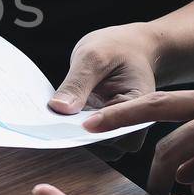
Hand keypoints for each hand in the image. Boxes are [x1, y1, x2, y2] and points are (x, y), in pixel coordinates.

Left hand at [47, 24, 162, 159]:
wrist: (128, 48)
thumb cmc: (117, 48)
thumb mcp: (95, 56)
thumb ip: (78, 82)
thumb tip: (59, 108)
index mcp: (142, 106)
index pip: (115, 130)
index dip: (87, 129)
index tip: (62, 123)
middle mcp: (133, 124)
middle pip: (104, 144)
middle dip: (77, 133)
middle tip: (52, 121)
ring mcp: (118, 129)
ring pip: (93, 146)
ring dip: (72, 134)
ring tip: (56, 117)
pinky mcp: (104, 130)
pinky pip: (86, 138)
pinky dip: (71, 129)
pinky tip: (61, 116)